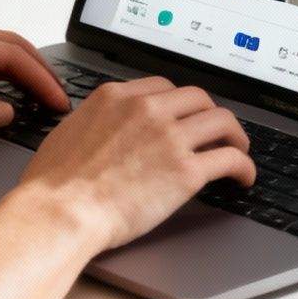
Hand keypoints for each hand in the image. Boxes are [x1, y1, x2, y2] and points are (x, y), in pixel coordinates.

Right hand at [19, 76, 254, 251]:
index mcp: (116, 97)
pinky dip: (244, 166)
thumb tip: (101, 130)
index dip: (180, 104)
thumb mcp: (69, 131)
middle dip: (209, 115)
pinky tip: (243, 177)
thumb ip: (94, 121)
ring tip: (238, 150)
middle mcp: (147, 109)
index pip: (163, 87)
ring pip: (222, 121)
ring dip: (235, 135)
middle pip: (198, 98)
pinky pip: (230, 158)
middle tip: (215, 132)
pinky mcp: (186, 170)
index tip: (185, 116)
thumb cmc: (53, 184)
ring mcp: (169, 137)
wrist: (61, 211)